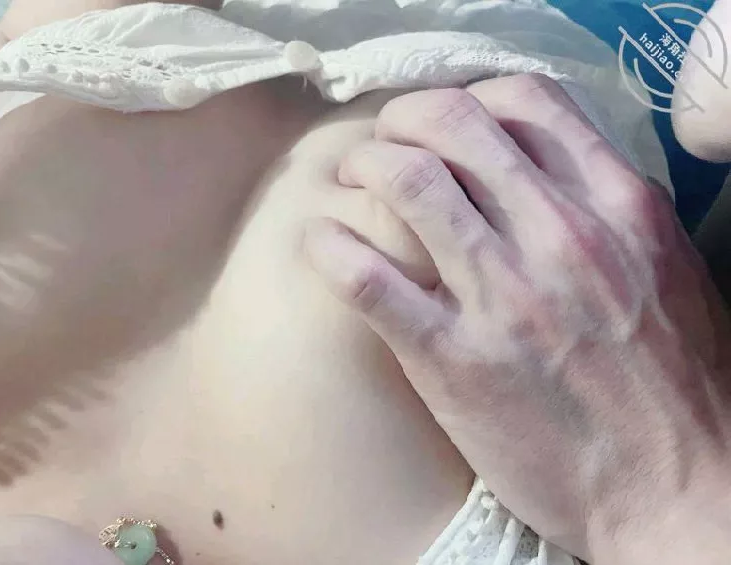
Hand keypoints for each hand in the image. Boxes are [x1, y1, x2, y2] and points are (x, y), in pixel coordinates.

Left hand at [303, 74, 730, 563]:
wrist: (676, 494)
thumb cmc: (675, 388)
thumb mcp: (665, 270)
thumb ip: (607, 209)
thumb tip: (538, 170)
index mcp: (618, 208)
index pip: (523, 101)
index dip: (465, 98)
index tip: (441, 127)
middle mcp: (561, 237)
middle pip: (449, 125)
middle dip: (400, 122)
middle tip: (384, 148)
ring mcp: (503, 297)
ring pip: (405, 181)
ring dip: (362, 168)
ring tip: (352, 187)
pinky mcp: (452, 360)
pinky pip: (367, 276)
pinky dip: (329, 246)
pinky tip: (322, 244)